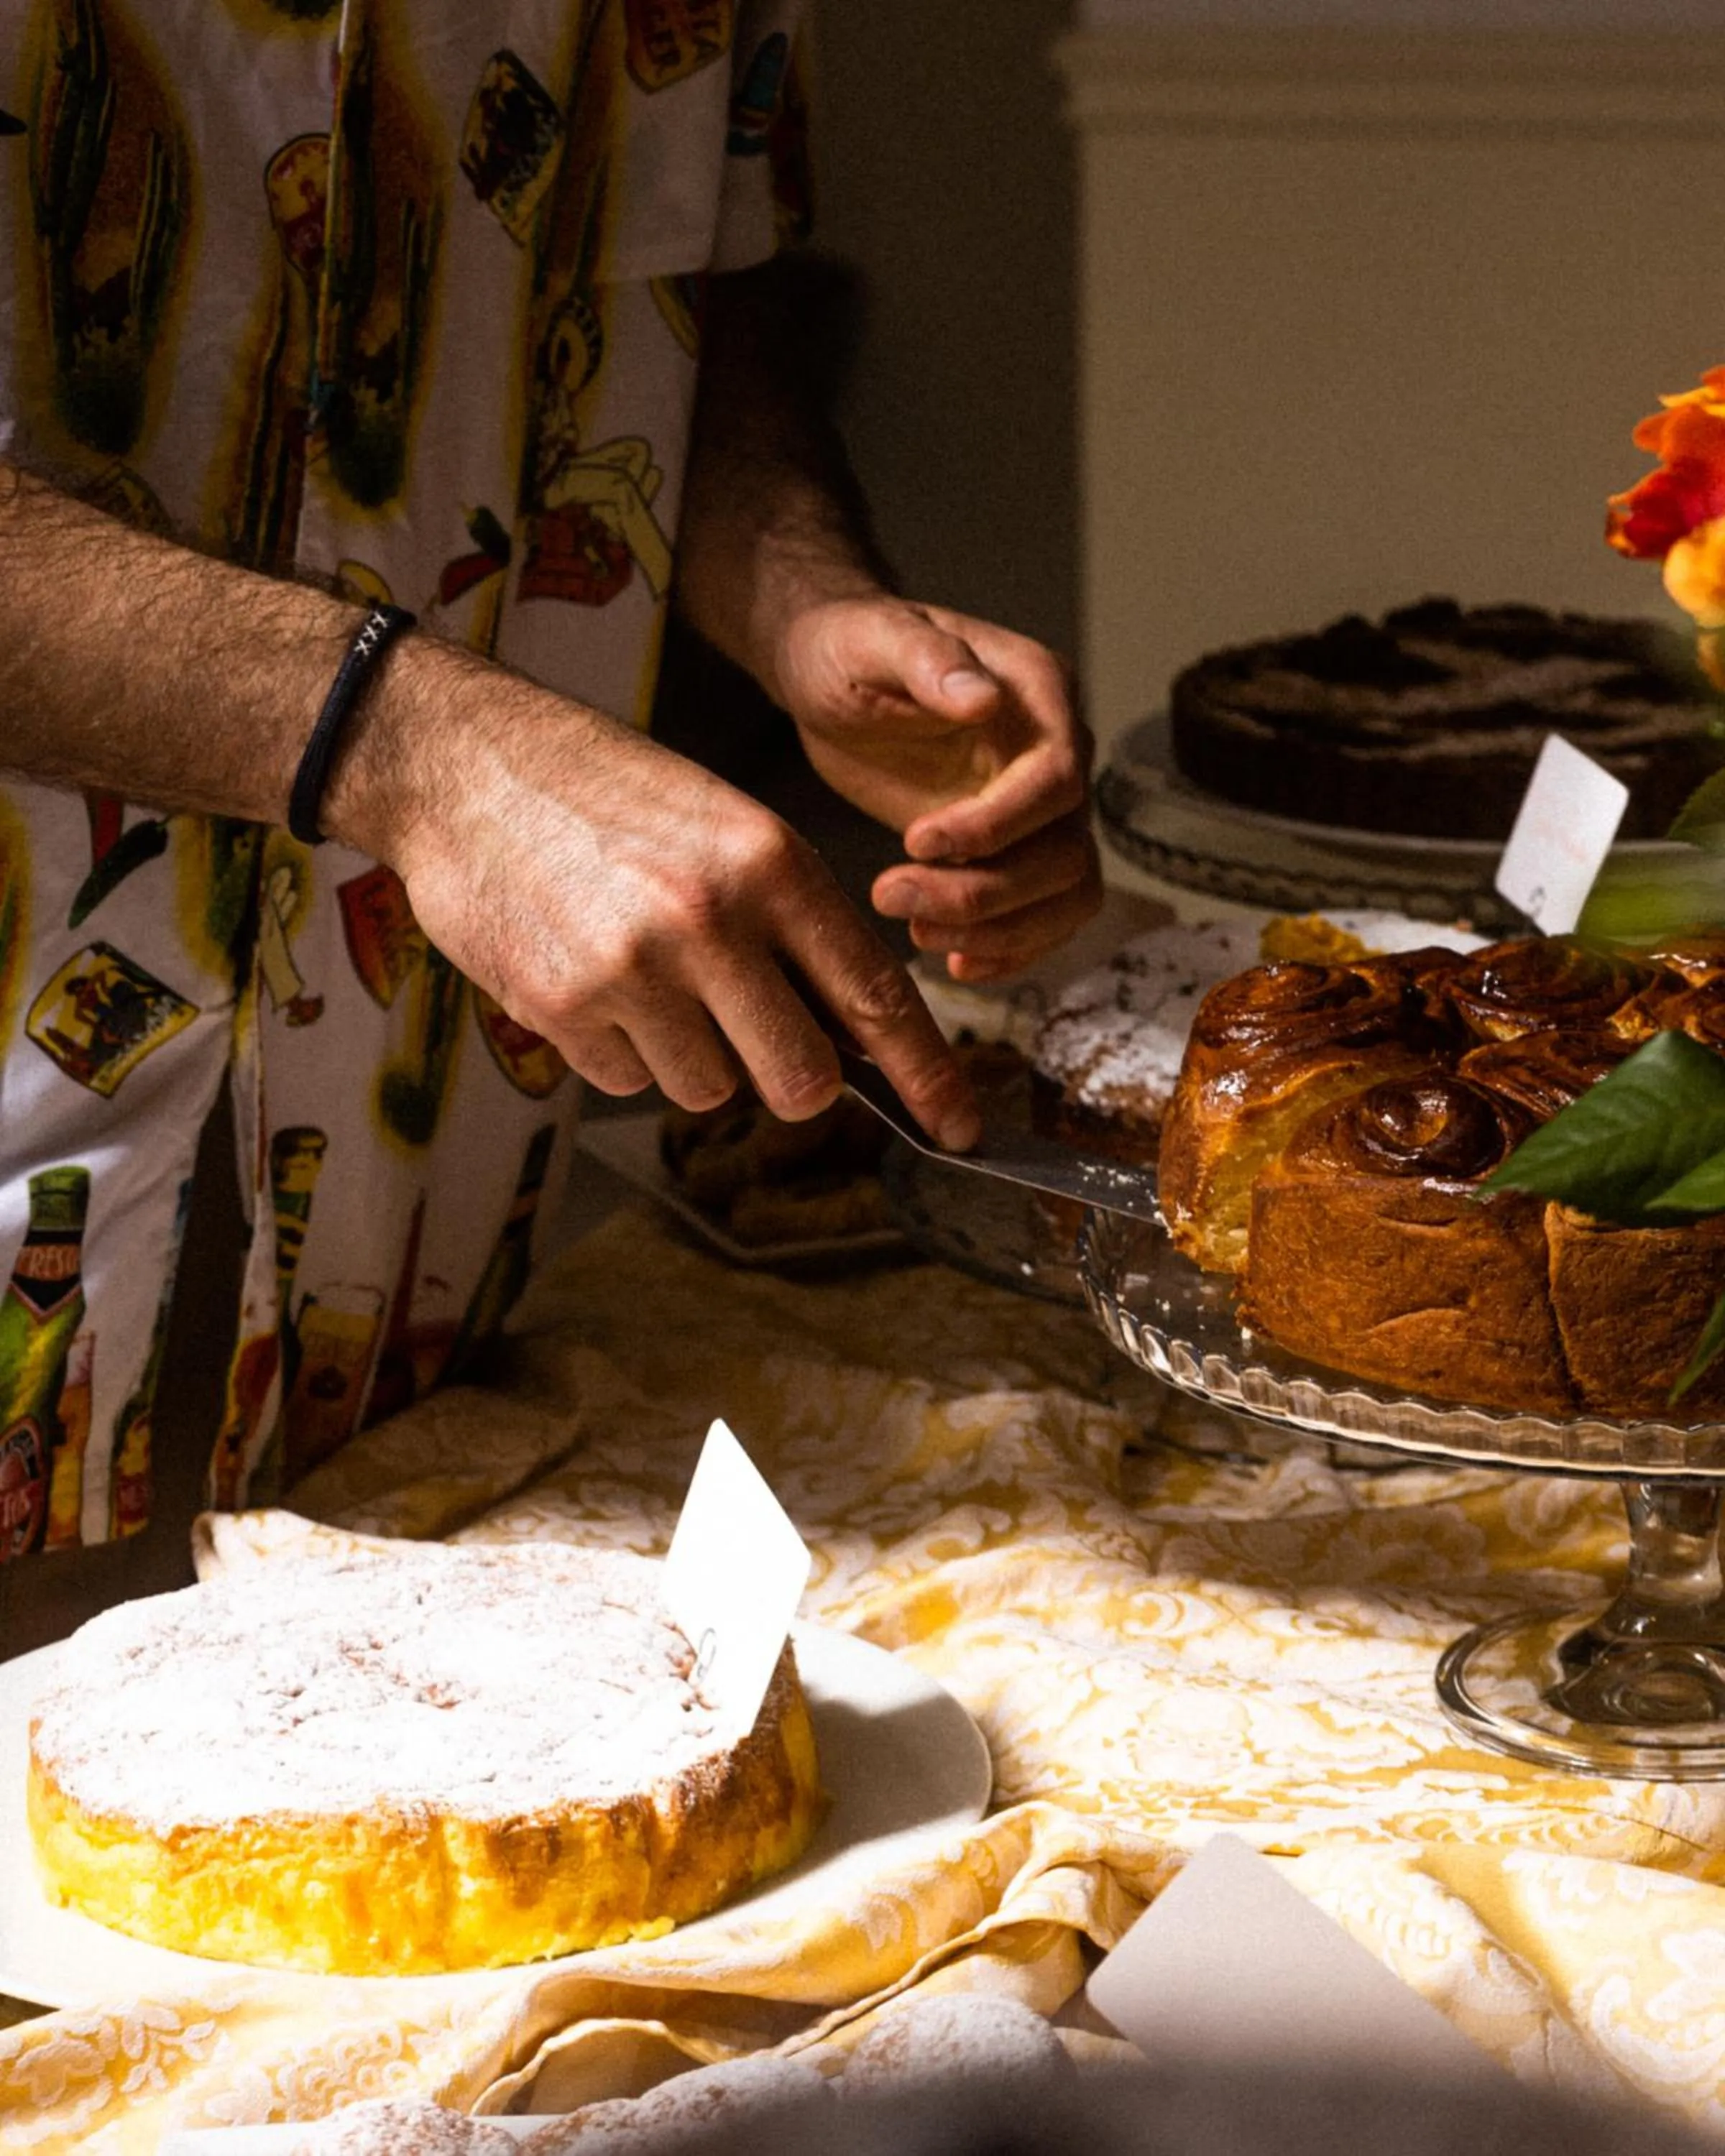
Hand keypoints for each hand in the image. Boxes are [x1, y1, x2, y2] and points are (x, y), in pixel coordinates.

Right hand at [339, 646, 979, 1146]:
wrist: (461, 765)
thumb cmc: (605, 794)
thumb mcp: (725, 827)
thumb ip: (793, 925)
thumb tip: (856, 1037)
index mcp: (769, 862)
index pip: (874, 995)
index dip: (927, 1075)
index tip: (960, 1128)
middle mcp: (708, 919)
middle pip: (800, 1078)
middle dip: (791, 1080)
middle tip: (757, 1042)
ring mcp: (629, 970)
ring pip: (709, 1091)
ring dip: (691, 1058)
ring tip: (647, 976)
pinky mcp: (557, 1008)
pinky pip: (627, 1083)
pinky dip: (619, 1051)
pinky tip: (590, 977)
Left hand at [772, 595, 1101, 981]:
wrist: (829, 676)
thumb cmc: (846, 646)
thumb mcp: (872, 638)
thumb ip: (928, 662)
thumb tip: (983, 700)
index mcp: (1038, 693)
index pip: (1057, 778)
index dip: (996, 824)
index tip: (916, 842)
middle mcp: (1058, 753)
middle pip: (1065, 851)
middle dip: (984, 892)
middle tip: (891, 897)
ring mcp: (1042, 809)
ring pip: (1065, 894)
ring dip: (1001, 931)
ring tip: (918, 937)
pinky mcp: (1015, 850)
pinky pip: (1045, 915)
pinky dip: (1011, 948)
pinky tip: (956, 961)